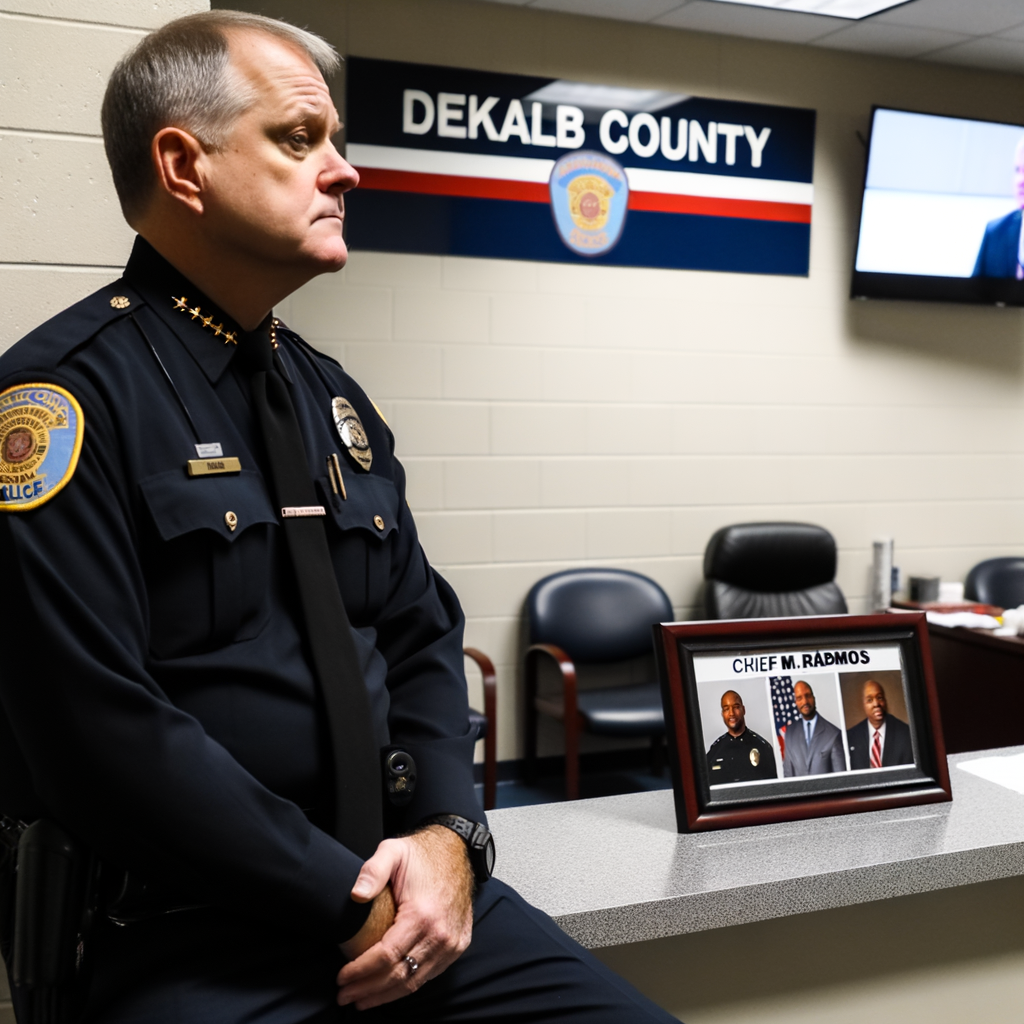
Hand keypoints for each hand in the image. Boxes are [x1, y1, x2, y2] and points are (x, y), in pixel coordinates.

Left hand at [336, 825, 473, 1009]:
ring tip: (361, 1000)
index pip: (386, 956)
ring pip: (414, 982)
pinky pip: (429, 975)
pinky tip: (389, 989)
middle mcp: (441, 934)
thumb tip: (356, 895)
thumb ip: (372, 871)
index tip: (342, 977)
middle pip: (398, 975)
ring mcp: (452, 943)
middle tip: (345, 995)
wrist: (457, 851)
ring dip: (385, 995)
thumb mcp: (393, 852)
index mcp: (423, 914)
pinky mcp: (458, 946)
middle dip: (367, 989)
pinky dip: (407, 986)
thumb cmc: (423, 854)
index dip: (361, 970)